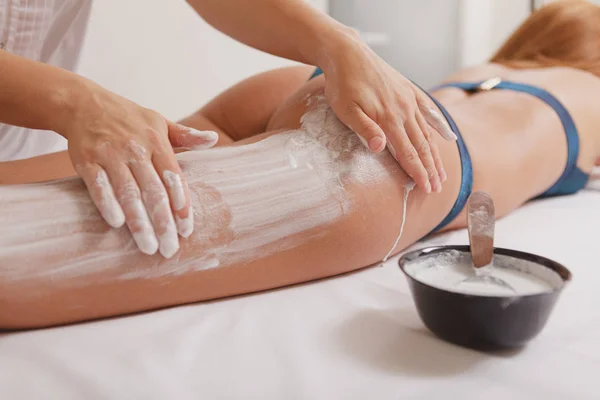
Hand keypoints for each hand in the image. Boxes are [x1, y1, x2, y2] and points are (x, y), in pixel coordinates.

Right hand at [62, 81, 217, 257]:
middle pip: (153, 191)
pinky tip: (117, 224)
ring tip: (148, 246)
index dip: (181, 205)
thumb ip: (185, 136)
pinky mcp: (86, 160)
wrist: (83, 103)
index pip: (174, 177)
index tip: (187, 230)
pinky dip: (107, 203)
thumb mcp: (158, 121)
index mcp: (156, 142)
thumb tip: (213, 139)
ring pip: (128, 192)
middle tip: (170, 249)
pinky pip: (97, 185)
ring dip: (139, 221)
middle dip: (163, 222)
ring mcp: (110, 154)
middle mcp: (135, 148)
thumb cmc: (127, 118)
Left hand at [318, 32, 456, 192]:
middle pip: (422, 146)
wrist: (348, 53)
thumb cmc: (342, 85)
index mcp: (388, 119)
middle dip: (431, 169)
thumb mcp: (345, 110)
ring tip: (442, 172)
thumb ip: (364, 129)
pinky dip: (440, 126)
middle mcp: (404, 110)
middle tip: (439, 188)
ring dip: (436, 154)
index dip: (418, 173)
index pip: (408, 152)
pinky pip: (429, 111)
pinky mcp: (409, 90)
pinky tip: (448, 136)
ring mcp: (409, 100)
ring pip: (427, 132)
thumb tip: (380, 148)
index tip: (428, 189)